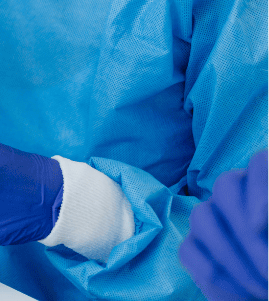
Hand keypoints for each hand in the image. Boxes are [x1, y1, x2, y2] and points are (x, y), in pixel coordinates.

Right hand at [179, 151, 267, 300]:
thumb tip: (256, 225)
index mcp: (265, 185)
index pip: (261, 162)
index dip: (260, 186)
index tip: (260, 226)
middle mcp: (237, 194)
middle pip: (226, 185)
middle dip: (245, 229)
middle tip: (268, 269)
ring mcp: (211, 217)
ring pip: (202, 216)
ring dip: (232, 256)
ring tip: (262, 288)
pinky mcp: (193, 246)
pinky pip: (189, 251)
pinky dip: (216, 276)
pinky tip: (243, 295)